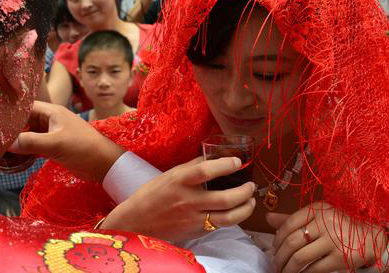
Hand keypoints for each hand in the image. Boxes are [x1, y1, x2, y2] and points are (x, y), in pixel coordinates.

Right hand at [9, 101, 124, 182]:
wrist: (104, 164)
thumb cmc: (83, 148)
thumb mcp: (56, 144)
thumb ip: (31, 142)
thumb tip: (7, 143)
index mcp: (52, 112)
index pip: (26, 107)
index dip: (10, 111)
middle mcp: (51, 121)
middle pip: (25, 121)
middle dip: (10, 129)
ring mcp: (52, 134)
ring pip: (29, 135)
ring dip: (16, 142)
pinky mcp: (54, 148)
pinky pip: (34, 147)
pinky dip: (24, 152)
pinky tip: (12, 159)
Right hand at [102, 156, 255, 241]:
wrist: (137, 221)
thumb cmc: (153, 194)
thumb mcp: (171, 174)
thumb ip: (193, 166)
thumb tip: (215, 156)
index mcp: (179, 181)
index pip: (205, 171)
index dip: (224, 165)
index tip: (237, 162)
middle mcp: (187, 201)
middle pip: (223, 199)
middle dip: (244, 192)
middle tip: (250, 185)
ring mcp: (192, 219)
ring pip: (227, 218)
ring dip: (245, 209)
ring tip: (251, 201)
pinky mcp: (196, 231)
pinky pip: (219, 225)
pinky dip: (232, 218)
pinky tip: (236, 211)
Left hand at [267, 202, 387, 272]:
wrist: (371, 237)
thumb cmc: (340, 225)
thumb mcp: (318, 216)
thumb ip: (293, 218)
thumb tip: (268, 218)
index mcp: (319, 209)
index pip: (289, 224)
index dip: (277, 239)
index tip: (274, 248)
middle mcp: (326, 222)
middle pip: (291, 242)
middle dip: (280, 257)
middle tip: (276, 263)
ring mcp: (333, 240)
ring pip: (300, 257)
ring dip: (288, 268)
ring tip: (284, 272)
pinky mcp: (340, 258)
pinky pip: (314, 269)